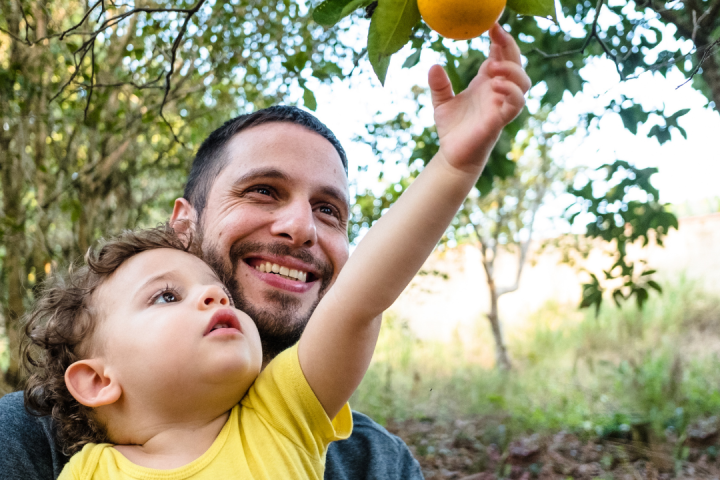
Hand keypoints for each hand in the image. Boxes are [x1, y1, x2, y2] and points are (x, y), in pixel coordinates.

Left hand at [429, 23, 530, 173]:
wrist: (452, 155)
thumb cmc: (452, 128)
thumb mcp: (441, 102)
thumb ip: (439, 84)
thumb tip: (434, 65)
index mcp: (486, 82)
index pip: (500, 55)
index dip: (500, 39)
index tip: (491, 24)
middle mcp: (498, 91)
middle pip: (516, 63)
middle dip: (510, 46)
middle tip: (496, 34)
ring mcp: (502, 105)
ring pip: (523, 82)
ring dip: (512, 70)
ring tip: (492, 67)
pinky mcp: (500, 121)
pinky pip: (516, 104)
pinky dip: (511, 92)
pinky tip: (495, 86)